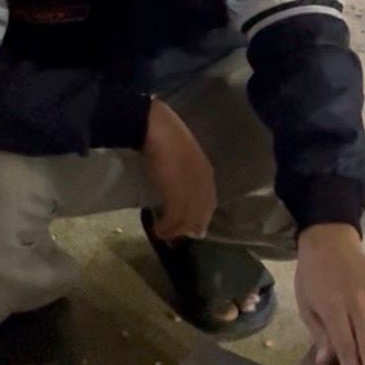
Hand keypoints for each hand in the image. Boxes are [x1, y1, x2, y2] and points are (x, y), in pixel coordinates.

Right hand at [141, 99, 216, 241]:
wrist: (156, 128)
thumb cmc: (165, 136)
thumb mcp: (180, 157)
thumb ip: (185, 172)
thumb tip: (178, 190)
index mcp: (206, 172)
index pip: (209, 202)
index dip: (200, 216)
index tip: (191, 227)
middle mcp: (204, 183)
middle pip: (202, 214)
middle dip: (189, 227)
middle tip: (175, 236)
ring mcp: (193, 189)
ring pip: (189, 220)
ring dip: (175, 230)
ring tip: (163, 233)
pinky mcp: (178, 194)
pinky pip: (175, 219)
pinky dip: (166, 228)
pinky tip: (157, 229)